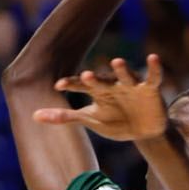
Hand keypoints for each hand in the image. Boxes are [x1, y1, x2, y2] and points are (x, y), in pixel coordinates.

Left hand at [33, 56, 169, 141]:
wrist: (144, 132)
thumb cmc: (115, 122)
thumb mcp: (90, 120)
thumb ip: (65, 117)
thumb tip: (33, 116)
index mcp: (97, 91)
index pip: (81, 85)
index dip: (71, 84)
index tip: (58, 85)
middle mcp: (113, 84)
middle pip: (102, 80)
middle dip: (95, 78)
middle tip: (86, 75)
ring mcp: (131, 85)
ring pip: (126, 74)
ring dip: (122, 69)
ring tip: (117, 61)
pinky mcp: (150, 89)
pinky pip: (154, 76)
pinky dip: (155, 68)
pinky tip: (153, 58)